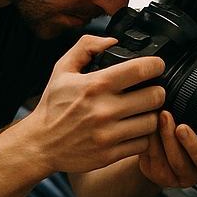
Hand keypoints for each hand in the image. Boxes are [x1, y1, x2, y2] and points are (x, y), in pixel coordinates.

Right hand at [27, 35, 167, 174]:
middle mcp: (104, 110)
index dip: (156, 65)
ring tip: (142, 111)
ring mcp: (108, 134)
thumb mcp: (62, 69)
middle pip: (155, 96)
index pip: (141, 69)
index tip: (156, 66)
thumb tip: (112, 41)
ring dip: (151, 114)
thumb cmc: (53, 106)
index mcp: (95, 85)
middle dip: (156, 90)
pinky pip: (143, 143)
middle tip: (150, 90)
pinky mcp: (110, 155)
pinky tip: (133, 129)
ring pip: (152, 121)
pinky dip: (142, 136)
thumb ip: (86, 47)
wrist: (40, 144)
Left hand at [137, 110, 196, 188]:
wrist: (170, 145)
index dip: (192, 144)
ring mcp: (171, 178)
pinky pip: (147, 163)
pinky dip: (145, 144)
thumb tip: (190, 95)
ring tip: (152, 117)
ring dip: (155, 139)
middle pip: (180, 163)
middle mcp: (192, 174)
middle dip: (170, 138)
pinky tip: (144, 128)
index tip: (182, 127)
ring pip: (161, 164)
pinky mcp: (153, 175)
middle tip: (165, 115)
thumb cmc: (188, 130)